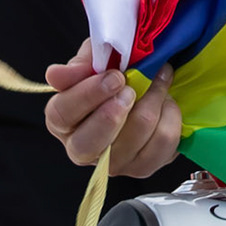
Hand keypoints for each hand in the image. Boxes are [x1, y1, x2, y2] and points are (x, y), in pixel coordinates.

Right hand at [43, 39, 183, 177]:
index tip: (114, 77)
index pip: (61, 114)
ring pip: (132, 139)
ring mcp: (114, 163)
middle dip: (113, 115)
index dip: (87, 96)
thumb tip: (56, 75)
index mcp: (63, 120)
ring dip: (151, 102)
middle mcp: (82, 148)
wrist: (153, 82)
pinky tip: (167, 101)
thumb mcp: (98, 58)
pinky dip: (169, 116)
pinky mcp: (143, 167)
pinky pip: (160, 144)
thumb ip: (81, 63)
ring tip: (158, 78)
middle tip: (130, 90)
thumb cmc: (118, 71)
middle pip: (87, 145)